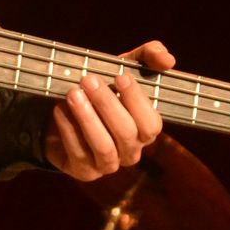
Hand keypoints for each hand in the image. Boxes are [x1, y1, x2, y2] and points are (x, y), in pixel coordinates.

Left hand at [44, 40, 174, 181]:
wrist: (64, 113)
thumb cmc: (102, 90)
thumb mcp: (123, 68)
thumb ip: (148, 58)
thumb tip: (168, 59)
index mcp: (144, 130)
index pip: (152, 124)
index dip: (137, 101)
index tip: (119, 76)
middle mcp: (131, 151)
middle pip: (126, 133)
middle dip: (107, 104)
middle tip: (88, 79)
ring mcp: (108, 164)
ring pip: (104, 147)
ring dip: (88, 118)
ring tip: (73, 94)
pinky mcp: (84, 171)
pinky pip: (79, 154)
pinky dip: (69, 130)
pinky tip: (60, 109)